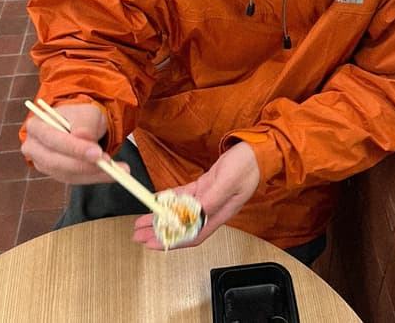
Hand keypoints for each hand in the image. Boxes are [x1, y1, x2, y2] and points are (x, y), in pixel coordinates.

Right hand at [21, 102, 129, 183]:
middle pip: (56, 161)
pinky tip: (113, 174)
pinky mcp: (57, 174)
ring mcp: (44, 164)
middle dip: (84, 164)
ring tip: (118, 170)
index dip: (74, 148)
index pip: (52, 140)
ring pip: (67, 174)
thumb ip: (84, 124)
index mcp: (36, 127)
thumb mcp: (86, 112)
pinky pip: (76, 180)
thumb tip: (83, 137)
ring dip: (94, 174)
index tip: (96, 153)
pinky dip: (96, 177)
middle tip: (108, 163)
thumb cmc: (81, 117)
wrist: (82, 124)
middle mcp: (34, 148)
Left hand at [132, 141, 259, 248]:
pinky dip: (170, 198)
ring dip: (161, 216)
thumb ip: (212, 199)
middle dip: (160, 231)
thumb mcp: (228, 182)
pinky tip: (158, 199)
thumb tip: (194, 214)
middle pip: (182, 226)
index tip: (153, 244)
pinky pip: (184, 195)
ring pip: (180, 212)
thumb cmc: (247, 166)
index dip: (172, 242)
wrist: (255, 150)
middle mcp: (212, 209)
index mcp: (221, 213)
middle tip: (139, 233)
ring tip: (143, 219)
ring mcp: (208, 197)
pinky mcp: (205, 186)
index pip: (193, 235)